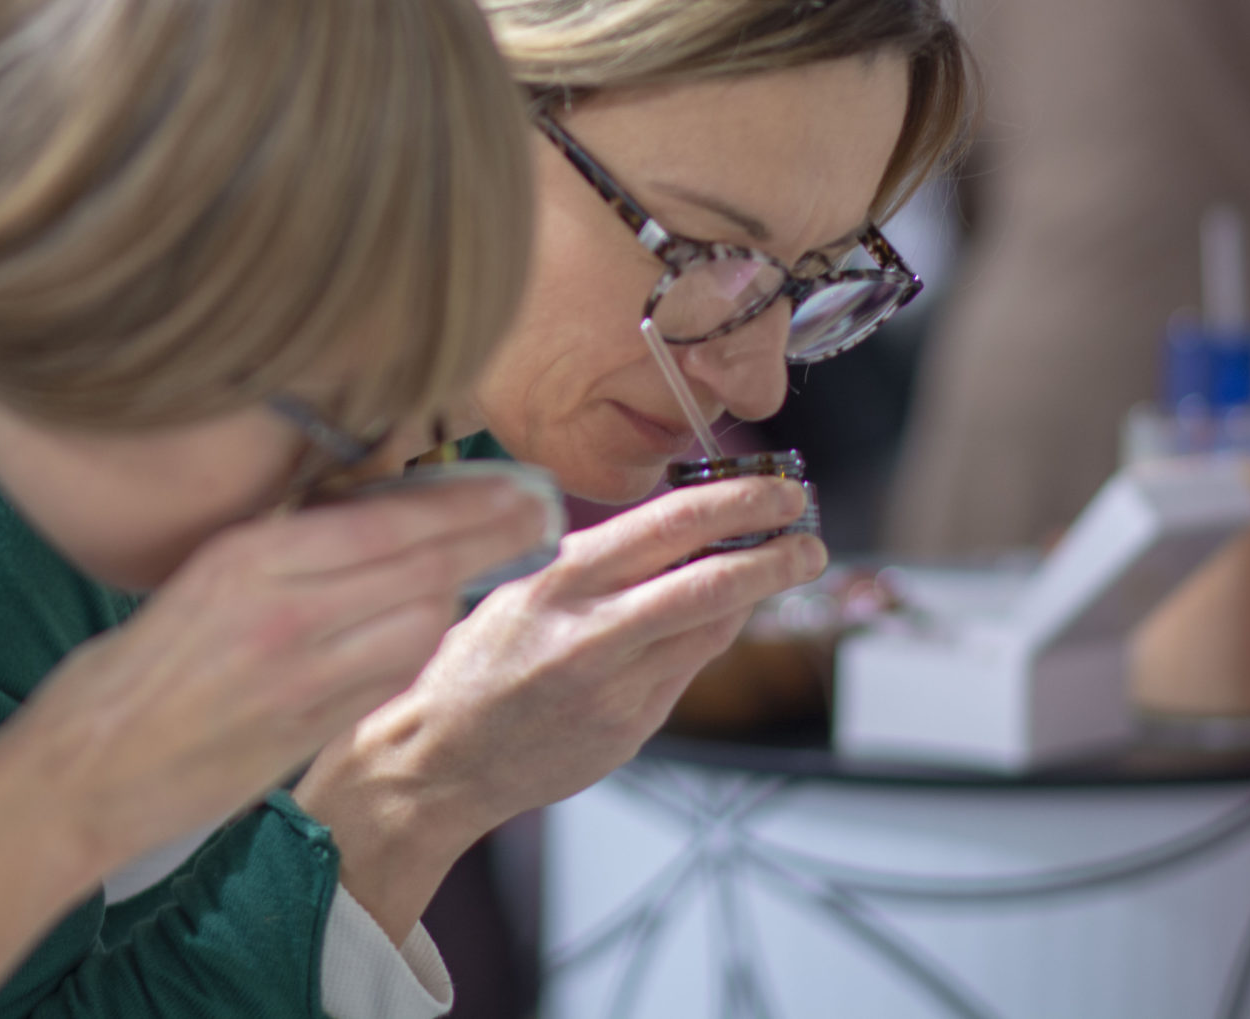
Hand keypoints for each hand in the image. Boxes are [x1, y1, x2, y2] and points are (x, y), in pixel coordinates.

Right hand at [0, 474, 550, 880]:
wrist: (82, 777)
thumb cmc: (122, 674)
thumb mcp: (194, 575)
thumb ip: (276, 542)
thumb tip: (356, 505)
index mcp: (247, 558)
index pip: (385, 519)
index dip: (460, 501)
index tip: (507, 483)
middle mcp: (283, 613)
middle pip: (420, 567)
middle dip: (487, 537)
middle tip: (535, 512)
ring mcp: (302, 678)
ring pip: (419, 623)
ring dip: (454, 591)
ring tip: (481, 564)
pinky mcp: (310, 731)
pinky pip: (391, 674)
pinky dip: (417, 642)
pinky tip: (423, 623)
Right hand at [294, 474, 826, 936]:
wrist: (440, 761)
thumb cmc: (473, 667)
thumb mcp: (520, 592)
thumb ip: (597, 566)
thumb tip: (680, 534)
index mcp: (560, 582)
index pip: (670, 525)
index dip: (738, 502)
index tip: (779, 489)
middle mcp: (592, 634)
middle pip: (711, 583)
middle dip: (775, 554)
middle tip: (809, 535)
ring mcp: (616, 689)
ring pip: (710, 630)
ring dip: (755, 594)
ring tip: (782, 565)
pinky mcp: (630, 730)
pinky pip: (686, 671)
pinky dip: (710, 638)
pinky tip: (718, 619)